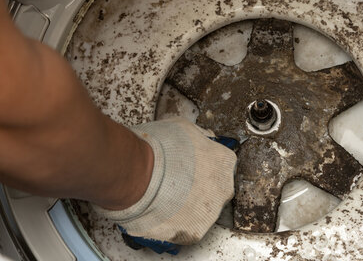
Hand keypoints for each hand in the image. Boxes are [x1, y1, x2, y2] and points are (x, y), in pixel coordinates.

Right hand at [92, 117, 236, 251]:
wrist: (138, 174)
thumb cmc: (158, 149)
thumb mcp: (184, 128)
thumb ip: (199, 137)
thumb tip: (201, 139)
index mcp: (224, 162)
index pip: (222, 166)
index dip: (202, 168)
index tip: (190, 169)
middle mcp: (224, 189)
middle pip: (214, 191)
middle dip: (195, 189)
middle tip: (173, 184)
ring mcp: (210, 213)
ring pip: (200, 212)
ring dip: (184, 208)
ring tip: (162, 199)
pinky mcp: (194, 233)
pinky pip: (185, 230)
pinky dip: (173, 225)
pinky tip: (160, 213)